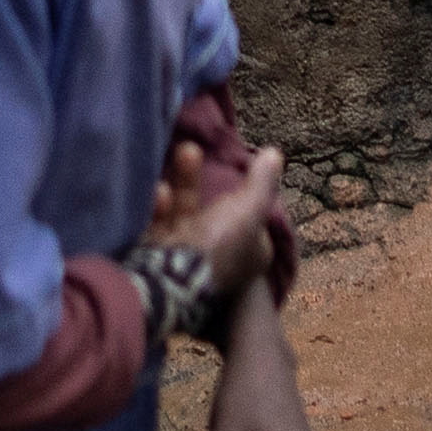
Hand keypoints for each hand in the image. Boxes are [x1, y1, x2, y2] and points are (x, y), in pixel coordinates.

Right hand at [145, 128, 292, 269]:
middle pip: (210, 213)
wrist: (170, 281)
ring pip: (182, 217)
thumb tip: (275, 154)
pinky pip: (158, 228)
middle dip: (199, 180)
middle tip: (190, 149)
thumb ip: (262, 183)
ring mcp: (185, 260)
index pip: (250, 221)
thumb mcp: (249, 210)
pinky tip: (159, 191)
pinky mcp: (156, 258)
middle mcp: (218, 259)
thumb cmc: (217, 246)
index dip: (245, 196)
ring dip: (181, 186)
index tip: (235, 168)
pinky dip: (158, 207)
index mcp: (246, 254)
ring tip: (179, 155)